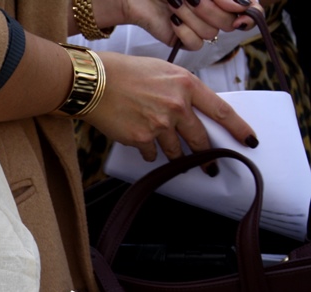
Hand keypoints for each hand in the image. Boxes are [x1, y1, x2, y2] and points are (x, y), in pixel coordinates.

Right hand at [81, 51, 256, 162]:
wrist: (95, 83)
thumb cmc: (126, 73)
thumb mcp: (163, 72)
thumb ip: (181, 90)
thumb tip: (192, 110)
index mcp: (187, 85)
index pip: (221, 111)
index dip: (238, 128)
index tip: (248, 140)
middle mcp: (177, 106)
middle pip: (200, 139)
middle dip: (206, 156)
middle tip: (210, 166)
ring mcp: (160, 125)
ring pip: (175, 150)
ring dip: (173, 154)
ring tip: (166, 151)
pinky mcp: (141, 139)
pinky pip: (151, 154)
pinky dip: (149, 152)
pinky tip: (140, 141)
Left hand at [93, 0, 260, 49]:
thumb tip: (244, 7)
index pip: (251, 9)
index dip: (250, 12)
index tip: (241, 11)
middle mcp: (215, 12)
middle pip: (230, 22)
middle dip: (209, 8)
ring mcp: (200, 27)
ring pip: (211, 33)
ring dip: (191, 16)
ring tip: (174, 3)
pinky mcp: (184, 40)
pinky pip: (196, 44)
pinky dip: (183, 31)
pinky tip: (172, 20)